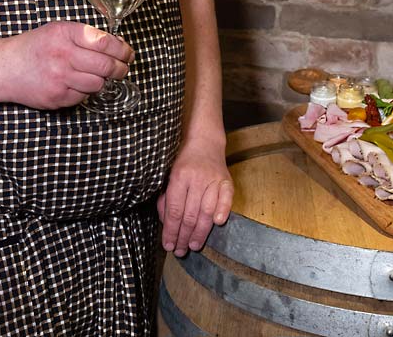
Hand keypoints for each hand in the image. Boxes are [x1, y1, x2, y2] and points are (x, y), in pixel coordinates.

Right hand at [0, 21, 130, 108]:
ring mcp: (60, 77)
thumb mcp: (58, 31)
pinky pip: (84, 96)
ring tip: (96, 75)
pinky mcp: (57, 96)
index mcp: (65, 33)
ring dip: (102, 80)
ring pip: (98, 83)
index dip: (123, 50)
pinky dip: (84, 90)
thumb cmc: (34, 48)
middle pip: (107, 66)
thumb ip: (86, 36)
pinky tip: (75, 83)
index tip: (127, 53)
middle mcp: (63, 55)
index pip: (106, 43)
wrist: (6, 68)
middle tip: (122, 68)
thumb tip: (118, 46)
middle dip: (120, 68)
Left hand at [159, 139, 232, 256]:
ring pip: (206, 210)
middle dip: (184, 236)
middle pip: (190, 214)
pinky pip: (226, 198)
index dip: (171, 230)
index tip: (168, 244)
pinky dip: (223, 211)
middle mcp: (196, 179)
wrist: (205, 141)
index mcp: (178, 177)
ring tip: (194, 246)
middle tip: (180, 251)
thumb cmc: (183, 162)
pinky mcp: (227, 180)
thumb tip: (165, 223)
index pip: (174, 210)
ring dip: (201, 231)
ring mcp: (213, 179)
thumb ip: (166, 199)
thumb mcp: (168, 176)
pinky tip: (217, 224)